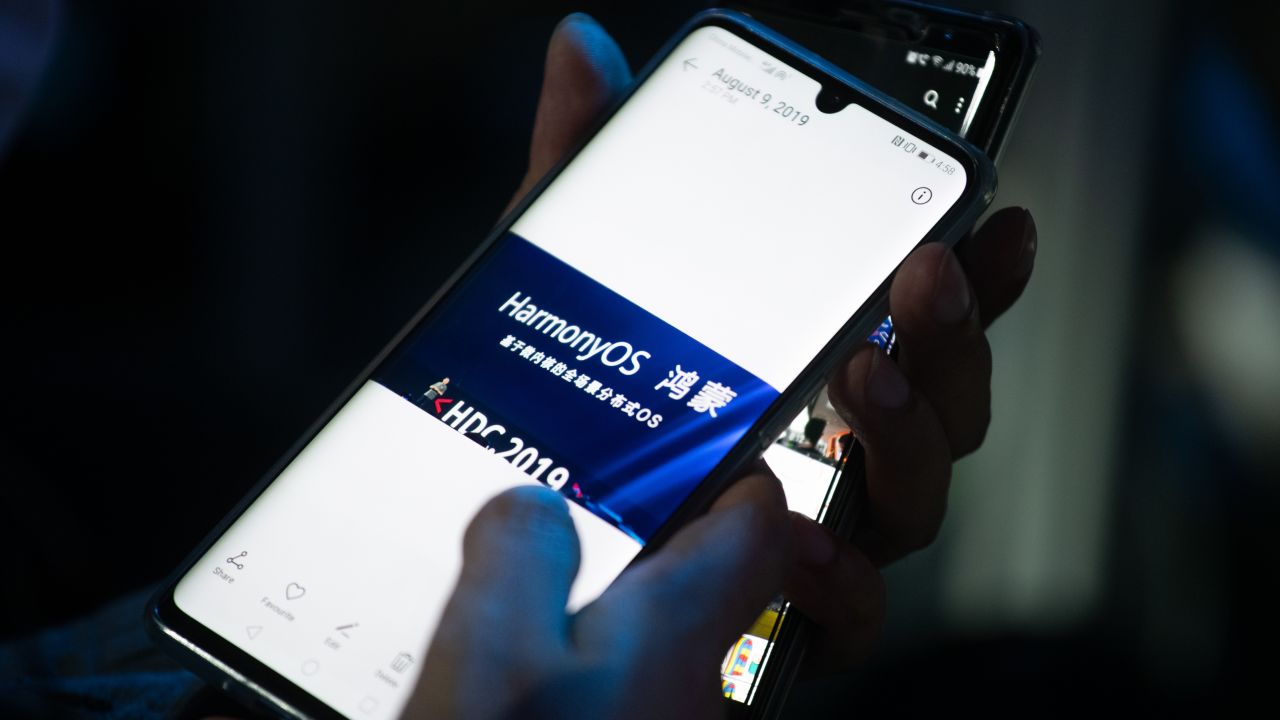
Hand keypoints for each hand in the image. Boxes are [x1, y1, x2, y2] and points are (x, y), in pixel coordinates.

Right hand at [405, 472, 791, 718]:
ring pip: (670, 650)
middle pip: (721, 590)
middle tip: (623, 509)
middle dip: (678, 542)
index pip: (756, 526)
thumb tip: (537, 509)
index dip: (735, 474)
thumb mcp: (489, 656)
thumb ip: (522, 554)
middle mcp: (697, 698)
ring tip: (545, 586)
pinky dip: (592, 671)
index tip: (706, 449)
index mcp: (679, 637)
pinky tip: (526, 677)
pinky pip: (630, 699)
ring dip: (626, 609)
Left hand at [491, 13, 1038, 676]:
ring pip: (917, 498)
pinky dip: (841, 580)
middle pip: (946, 404)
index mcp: (814, 363)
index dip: (978, 275)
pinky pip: (853, 609)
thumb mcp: (579, 273)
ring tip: (861, 381)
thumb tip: (580, 53)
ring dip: (905, 437)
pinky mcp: (787, 609)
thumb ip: (592, 165)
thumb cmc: (582, 402)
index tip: (1000, 223)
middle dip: (951, 336)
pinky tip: (799, 539)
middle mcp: (836, 446)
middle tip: (921, 281)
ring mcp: (822, 527)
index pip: (919, 320)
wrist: (535, 553)